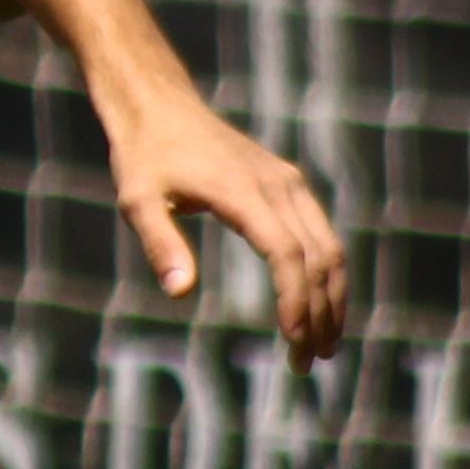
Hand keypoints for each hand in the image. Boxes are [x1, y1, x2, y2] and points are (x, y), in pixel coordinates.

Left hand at [102, 87, 346, 365]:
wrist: (159, 105)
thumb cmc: (143, 155)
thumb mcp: (137, 200)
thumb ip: (160, 244)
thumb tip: (181, 292)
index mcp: (243, 191)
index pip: (287, 254)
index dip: (295, 300)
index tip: (293, 340)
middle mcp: (278, 185)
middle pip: (318, 257)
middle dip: (319, 314)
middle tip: (306, 363)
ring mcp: (288, 182)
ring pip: (329, 247)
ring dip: (332, 299)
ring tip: (321, 346)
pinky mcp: (288, 184)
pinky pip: (321, 233)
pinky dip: (327, 274)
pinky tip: (317, 305)